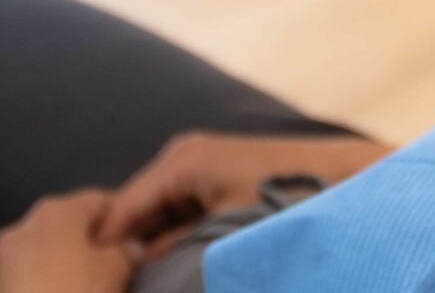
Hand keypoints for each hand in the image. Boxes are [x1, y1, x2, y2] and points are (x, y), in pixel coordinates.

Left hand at [0, 191, 131, 292]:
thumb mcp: (115, 270)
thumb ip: (126, 250)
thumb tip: (130, 246)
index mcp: (56, 209)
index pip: (99, 201)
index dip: (124, 218)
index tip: (140, 237)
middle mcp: (25, 223)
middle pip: (70, 225)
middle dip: (94, 242)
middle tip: (119, 264)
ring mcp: (4, 256)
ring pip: (49, 250)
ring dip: (70, 263)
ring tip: (91, 286)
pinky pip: (31, 272)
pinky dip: (49, 280)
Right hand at [97, 132, 389, 258]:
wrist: (340, 178)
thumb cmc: (281, 202)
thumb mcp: (221, 232)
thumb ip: (173, 249)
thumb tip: (139, 267)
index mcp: (178, 162)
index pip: (118, 211)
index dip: (103, 251)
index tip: (93, 280)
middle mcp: (182, 155)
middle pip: (135, 212)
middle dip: (128, 248)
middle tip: (121, 283)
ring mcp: (198, 163)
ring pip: (156, 213)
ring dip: (152, 245)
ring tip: (146, 279)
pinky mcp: (214, 175)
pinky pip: (178, 209)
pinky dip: (172, 235)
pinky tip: (173, 263)